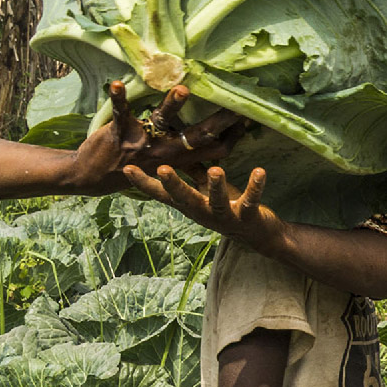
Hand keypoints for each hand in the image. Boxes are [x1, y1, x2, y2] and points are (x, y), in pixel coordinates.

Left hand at [67, 83, 246, 193]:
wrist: (94, 176)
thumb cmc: (137, 163)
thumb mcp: (169, 164)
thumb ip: (192, 155)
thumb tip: (220, 143)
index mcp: (181, 157)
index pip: (217, 149)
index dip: (235, 135)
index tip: (249, 116)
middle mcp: (167, 151)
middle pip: (200, 136)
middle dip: (220, 121)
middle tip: (236, 106)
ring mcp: (144, 142)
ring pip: (163, 121)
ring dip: (173, 105)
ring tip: (183, 89)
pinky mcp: (120, 134)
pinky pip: (122, 113)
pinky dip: (119, 98)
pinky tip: (117, 84)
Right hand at [124, 163, 285, 251]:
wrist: (258, 236)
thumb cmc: (228, 207)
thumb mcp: (205, 190)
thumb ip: (192, 172)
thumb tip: (176, 150)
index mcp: (190, 204)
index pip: (163, 194)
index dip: (144, 183)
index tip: (126, 168)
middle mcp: (203, 211)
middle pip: (184, 199)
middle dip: (173, 184)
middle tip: (161, 168)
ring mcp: (225, 216)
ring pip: (217, 202)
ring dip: (216, 186)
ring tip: (216, 170)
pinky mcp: (247, 216)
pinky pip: (251, 201)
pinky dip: (255, 187)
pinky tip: (260, 171)